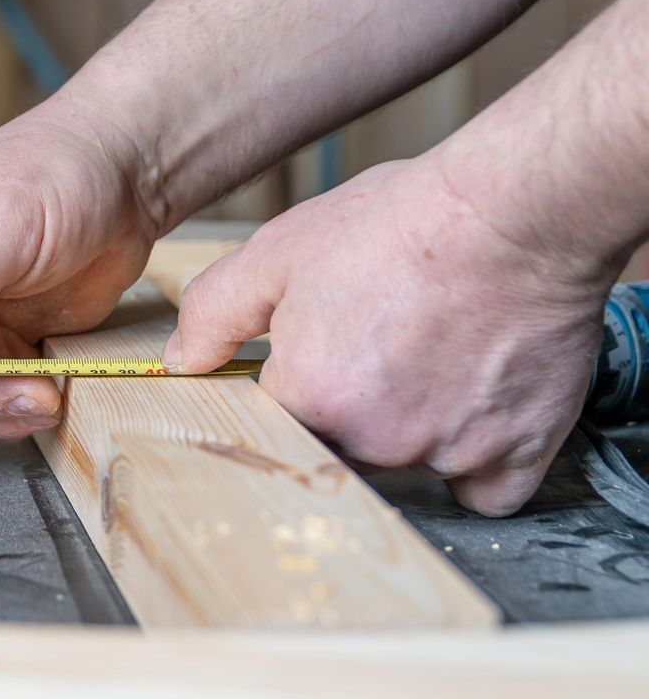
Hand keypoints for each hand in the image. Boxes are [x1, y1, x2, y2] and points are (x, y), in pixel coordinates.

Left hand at [167, 156, 613, 515]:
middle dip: (353, 406)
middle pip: (345, 445)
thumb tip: (181, 362)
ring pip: (412, 462)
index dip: (296, 380)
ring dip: (415, 425)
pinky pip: (485, 487)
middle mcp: (376, 440)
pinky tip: (474, 405)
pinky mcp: (517, 453)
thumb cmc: (399, 224)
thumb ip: (214, 313)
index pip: (279, 419)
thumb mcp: (277, 252)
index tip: (324, 347)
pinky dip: (479, 458)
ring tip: (434, 351)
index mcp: (310, 399)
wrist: (514, 210)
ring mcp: (450, 452)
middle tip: (383, 340)